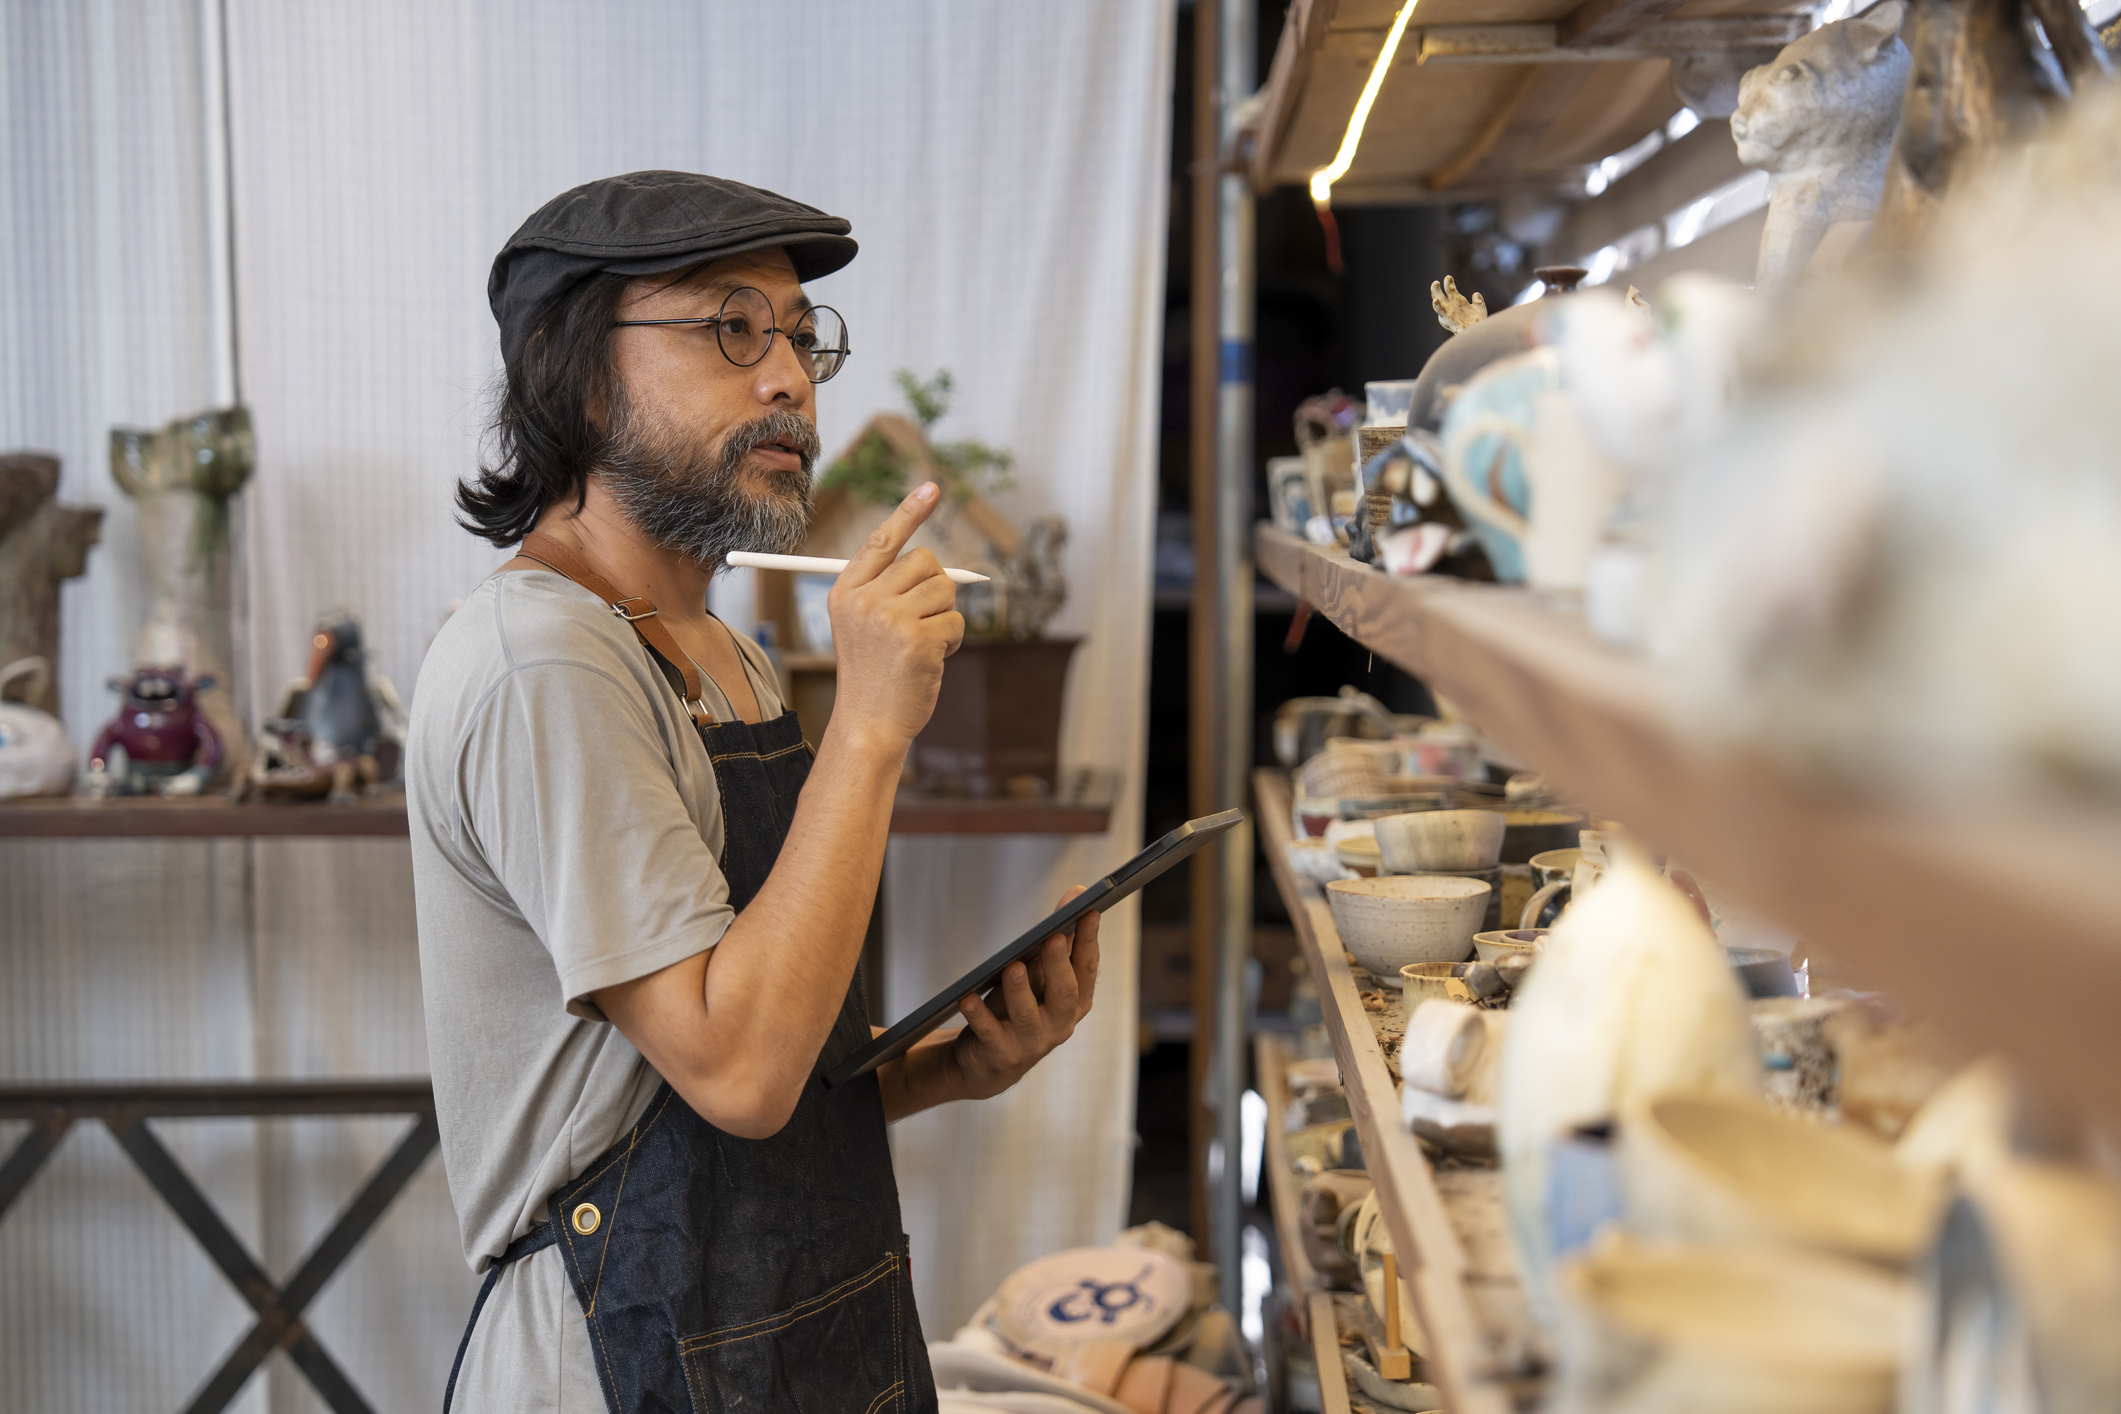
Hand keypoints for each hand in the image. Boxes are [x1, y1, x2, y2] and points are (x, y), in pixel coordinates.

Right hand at [827, 482, 965, 748]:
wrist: (868, 724)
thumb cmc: (872, 676)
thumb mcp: (862, 627)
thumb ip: (887, 592)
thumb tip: (932, 563)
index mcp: (845, 591)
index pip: (882, 539)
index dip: (909, 512)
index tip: (932, 487)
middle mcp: (864, 600)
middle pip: (924, 561)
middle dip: (936, 588)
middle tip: (923, 621)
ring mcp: (890, 619)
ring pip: (944, 590)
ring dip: (945, 616)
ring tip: (924, 645)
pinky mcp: (918, 640)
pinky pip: (956, 621)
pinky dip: (952, 640)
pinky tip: (931, 661)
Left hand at [949, 886, 1100, 1099]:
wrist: (987, 1063)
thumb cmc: (1017, 1008)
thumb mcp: (1037, 975)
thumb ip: (1057, 939)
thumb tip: (1078, 894)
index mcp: (1074, 1002)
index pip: (1086, 969)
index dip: (1089, 941)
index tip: (1090, 911)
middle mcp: (1059, 1024)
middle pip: (1064, 994)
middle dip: (1058, 965)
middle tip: (1054, 938)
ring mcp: (1030, 1043)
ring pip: (1027, 1015)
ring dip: (1019, 990)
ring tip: (1012, 967)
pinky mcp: (1000, 1055)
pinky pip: (989, 1034)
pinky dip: (979, 1016)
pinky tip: (968, 999)